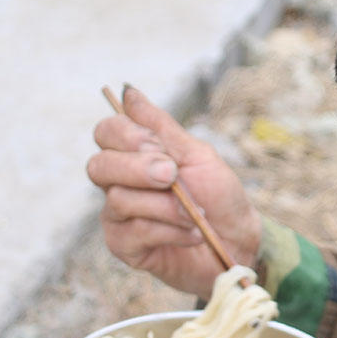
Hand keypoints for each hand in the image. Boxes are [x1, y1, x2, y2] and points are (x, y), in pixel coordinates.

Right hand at [87, 86, 261, 298]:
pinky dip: (170, 231)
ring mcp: (118, 215)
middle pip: (98, 166)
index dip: (128, 136)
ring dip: (167, 206)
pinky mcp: (125, 246)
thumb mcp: (197, 154)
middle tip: (173, 176)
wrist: (238, 242)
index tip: (162, 149)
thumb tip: (128, 91)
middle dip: (139, 169)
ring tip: (196, 214)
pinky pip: (134, 232)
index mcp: (135, 155)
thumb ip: (161, 126)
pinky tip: (192, 234)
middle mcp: (119, 183)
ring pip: (120, 200)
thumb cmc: (218, 196)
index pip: (106, 132)